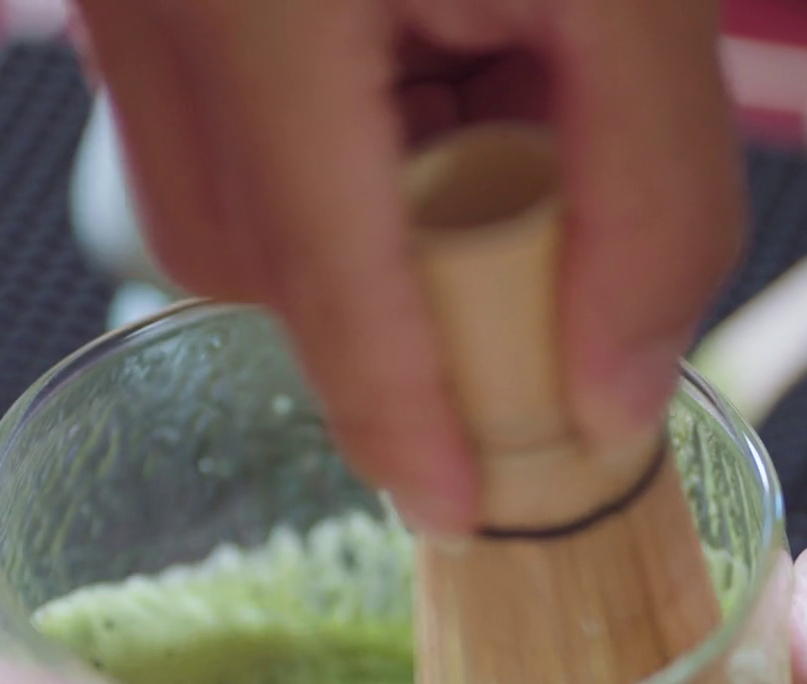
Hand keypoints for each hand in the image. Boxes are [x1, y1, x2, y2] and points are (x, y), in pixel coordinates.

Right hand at [70, 0, 743, 535]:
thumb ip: (647, 184)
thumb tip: (614, 390)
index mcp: (270, 6)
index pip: (329, 279)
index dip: (398, 417)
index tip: (460, 510)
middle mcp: (160, 1)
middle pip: (249, 257)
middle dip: (380, 300)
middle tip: (512, 255)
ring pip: (216, 200)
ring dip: (350, 221)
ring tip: (471, 117)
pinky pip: (209, 118)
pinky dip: (322, 145)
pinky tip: (414, 62)